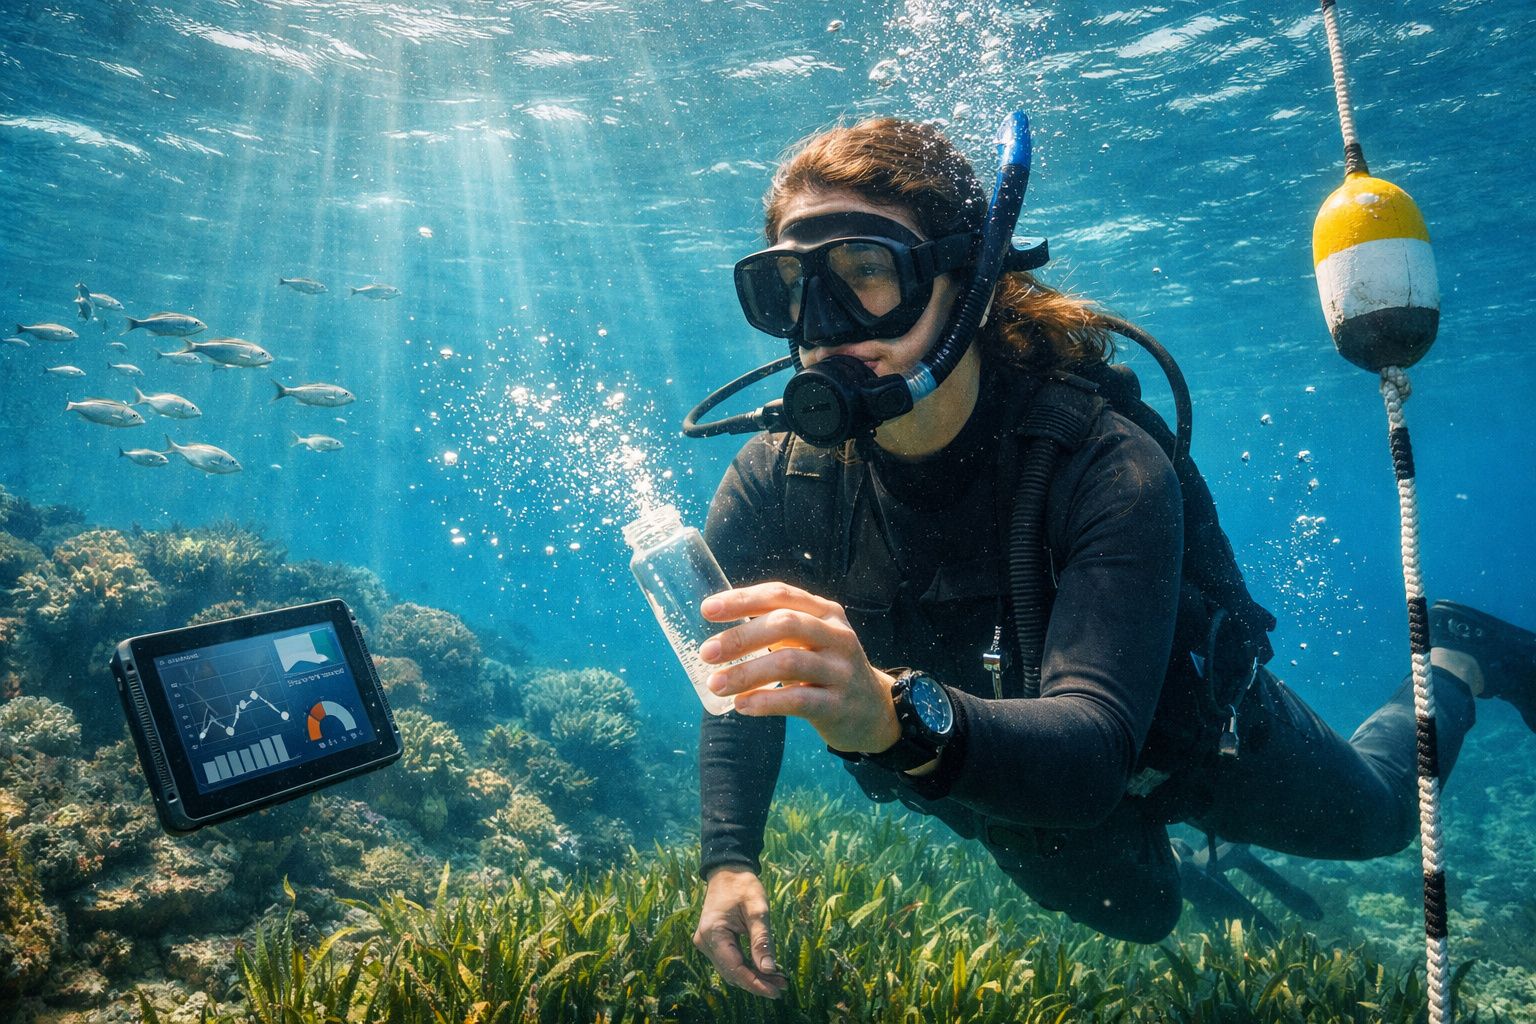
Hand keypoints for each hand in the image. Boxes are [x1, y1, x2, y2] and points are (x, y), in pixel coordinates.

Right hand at [693, 866, 788, 998]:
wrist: (728, 871)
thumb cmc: (743, 886)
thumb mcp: (757, 910)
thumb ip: (762, 940)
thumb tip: (769, 970)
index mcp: (713, 933)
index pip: (735, 968)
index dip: (756, 983)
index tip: (776, 991)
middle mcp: (705, 942)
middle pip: (732, 972)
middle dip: (757, 982)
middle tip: (782, 986)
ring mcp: (706, 943)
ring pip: (731, 969)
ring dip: (753, 977)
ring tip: (778, 980)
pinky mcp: (712, 942)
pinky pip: (729, 961)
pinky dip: (746, 967)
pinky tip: (764, 969)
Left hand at [698, 582, 899, 753]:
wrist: (875, 712)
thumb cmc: (828, 670)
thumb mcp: (812, 640)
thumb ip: (777, 629)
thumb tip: (718, 631)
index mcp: (825, 613)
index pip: (781, 595)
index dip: (742, 599)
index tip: (707, 610)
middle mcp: (836, 635)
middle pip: (785, 624)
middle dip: (741, 637)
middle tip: (706, 652)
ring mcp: (840, 670)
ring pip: (789, 663)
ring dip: (746, 673)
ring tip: (716, 684)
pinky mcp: (839, 705)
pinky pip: (798, 700)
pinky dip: (765, 702)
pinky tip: (742, 706)